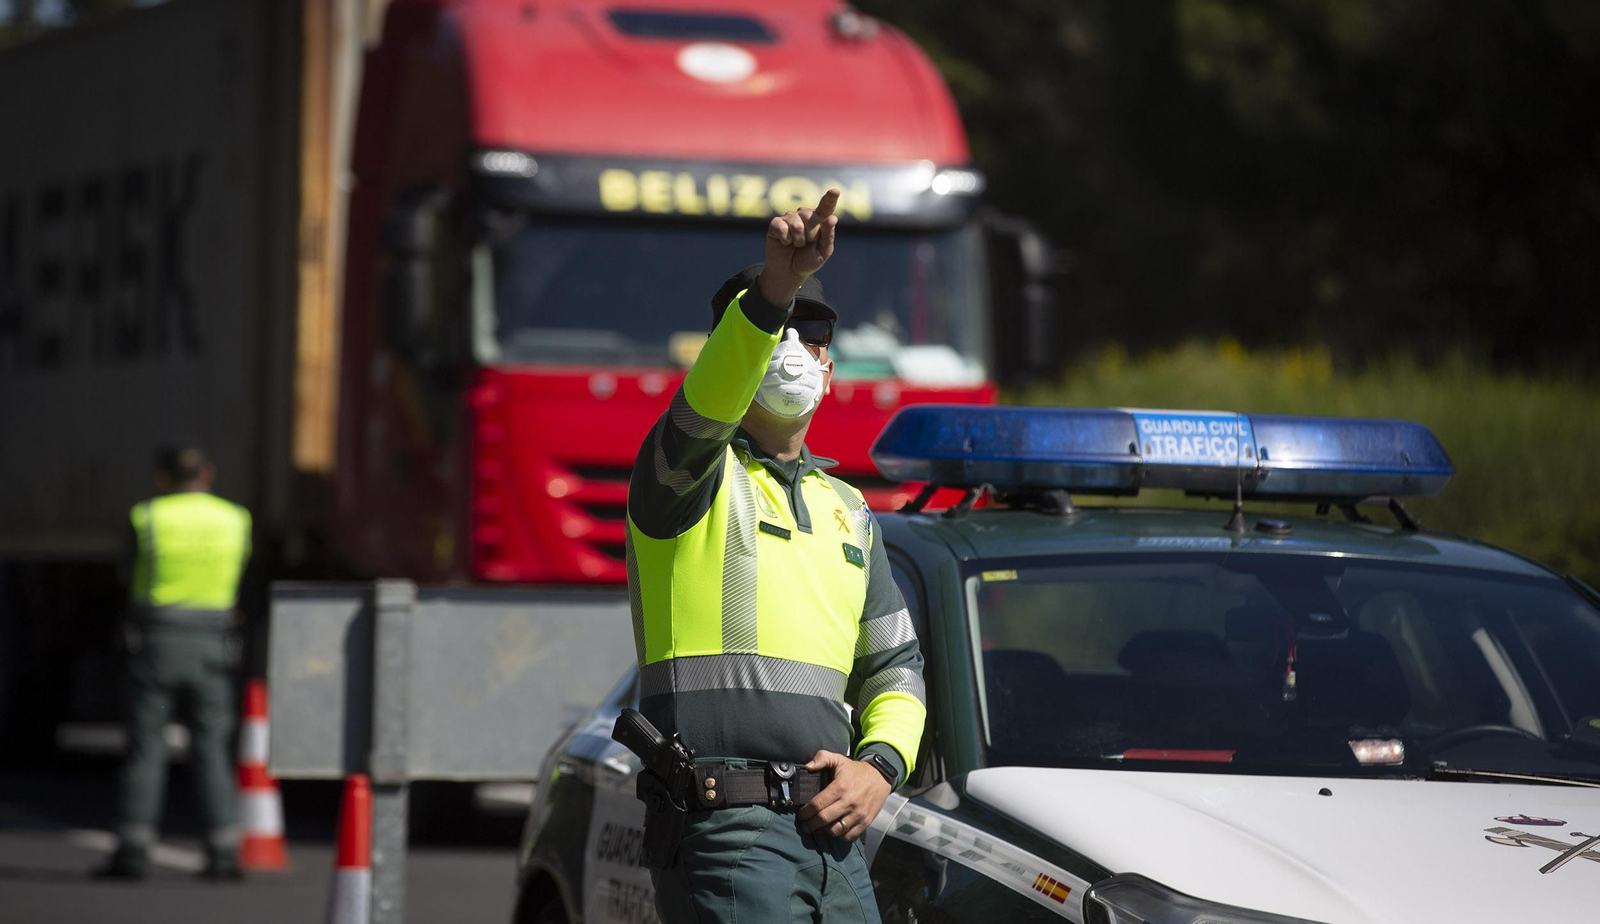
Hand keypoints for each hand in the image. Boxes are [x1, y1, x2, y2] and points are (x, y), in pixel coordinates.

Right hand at [758, 189, 839, 305]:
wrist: (789, 271)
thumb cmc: (808, 260)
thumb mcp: (823, 252)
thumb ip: (828, 236)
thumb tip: (832, 218)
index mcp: (820, 220)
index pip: (826, 207)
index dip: (830, 198)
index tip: (835, 191)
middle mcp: (805, 215)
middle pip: (812, 217)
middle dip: (811, 235)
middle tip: (807, 243)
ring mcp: (789, 217)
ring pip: (797, 224)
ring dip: (798, 240)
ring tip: (797, 244)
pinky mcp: (776, 223)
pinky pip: (782, 228)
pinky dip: (786, 240)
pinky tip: (785, 243)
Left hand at [796, 749, 891, 841]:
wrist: (881, 776)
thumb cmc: (857, 770)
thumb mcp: (839, 759)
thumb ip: (822, 758)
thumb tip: (808, 766)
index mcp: (840, 787)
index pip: (817, 805)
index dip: (806, 812)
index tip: (801, 815)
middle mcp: (849, 802)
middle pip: (823, 819)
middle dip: (811, 824)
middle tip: (805, 825)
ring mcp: (858, 814)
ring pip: (835, 830)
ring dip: (825, 830)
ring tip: (820, 826)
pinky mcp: (865, 821)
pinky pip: (849, 836)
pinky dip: (840, 835)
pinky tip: (835, 829)